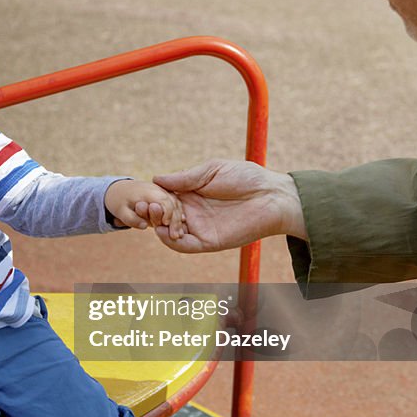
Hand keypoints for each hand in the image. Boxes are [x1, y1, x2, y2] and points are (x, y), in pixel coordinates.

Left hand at [105, 179, 185, 239]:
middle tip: (177, 236)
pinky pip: (175, 203)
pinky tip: (180, 227)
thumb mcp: (120, 211)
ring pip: (177, 202)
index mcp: (147, 191)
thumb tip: (143, 226)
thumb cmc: (119, 202)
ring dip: (180, 218)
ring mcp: (163, 190)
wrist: (119, 190)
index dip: (168, 213)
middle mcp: (158, 188)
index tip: (165, 225)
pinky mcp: (165, 194)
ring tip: (180, 235)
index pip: (164, 201)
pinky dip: (179, 214)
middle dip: (176, 219)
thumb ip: (131, 218)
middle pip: (174, 202)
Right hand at [151, 159, 306, 252]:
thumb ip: (185, 177)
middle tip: (149, 206)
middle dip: (151, 212)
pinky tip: (166, 231)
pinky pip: (184, 246)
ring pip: (169, 232)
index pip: (163, 198)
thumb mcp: (211, 170)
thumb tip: (156, 178)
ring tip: (157, 216)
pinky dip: (171, 242)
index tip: (144, 194)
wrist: (272, 196)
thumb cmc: (246, 177)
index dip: (152, 197)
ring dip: (159, 226)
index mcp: (191, 193)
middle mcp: (192, 211)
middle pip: (162, 216)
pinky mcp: (208, 242)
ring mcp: (199, 227)